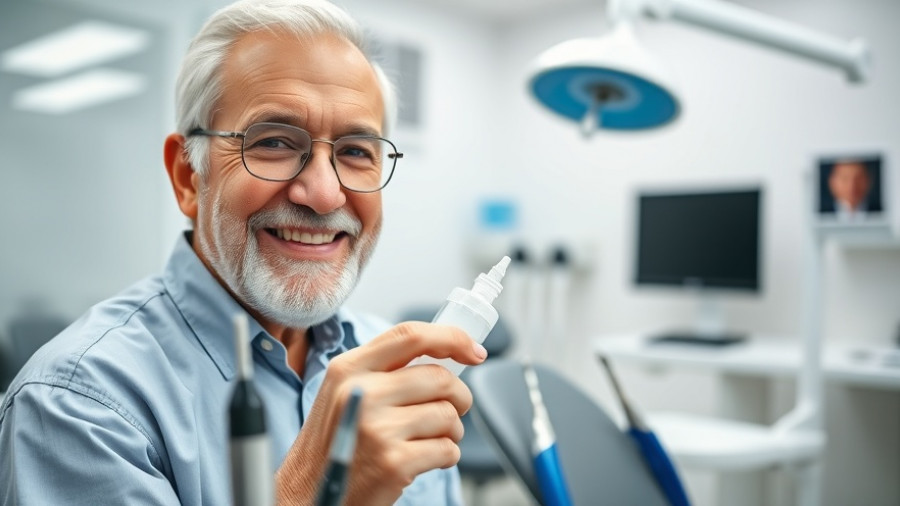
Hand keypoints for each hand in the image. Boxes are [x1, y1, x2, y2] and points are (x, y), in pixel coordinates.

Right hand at [275, 321, 487, 504]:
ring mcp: (377, 428)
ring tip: (431, 440)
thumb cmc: (335, 443)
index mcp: (349, 368)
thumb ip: (384, 370)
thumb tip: (445, 356)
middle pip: (439, 377)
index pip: (411, 336)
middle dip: (459, 396)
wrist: (306, 495)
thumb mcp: (345, 393)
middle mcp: (361, 393)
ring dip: (452, 431)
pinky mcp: (393, 462)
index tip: (475, 351)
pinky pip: (447, 449)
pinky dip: (447, 456)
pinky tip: (424, 461)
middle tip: (455, 409)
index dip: (451, 338)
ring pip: (448, 414)